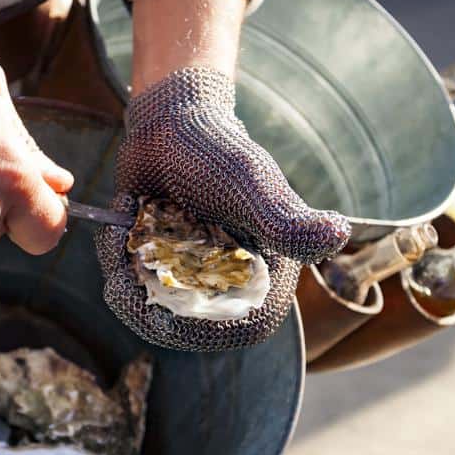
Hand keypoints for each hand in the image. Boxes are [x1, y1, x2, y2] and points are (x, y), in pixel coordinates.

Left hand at [96, 68, 349, 350]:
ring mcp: (197, 278)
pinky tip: (118, 226)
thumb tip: (338, 234)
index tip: (152, 303)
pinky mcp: (165, 266)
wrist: (172, 124)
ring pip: (152, 311)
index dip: (190, 329)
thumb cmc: (217, 151)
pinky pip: (134, 289)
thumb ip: (288, 221)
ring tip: (120, 230)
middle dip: (143, 300)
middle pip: (184, 328)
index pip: (233, 330)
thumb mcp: (252, 187)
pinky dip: (117, 263)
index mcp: (267, 277)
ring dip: (123, 277)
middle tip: (121, 259)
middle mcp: (234, 285)